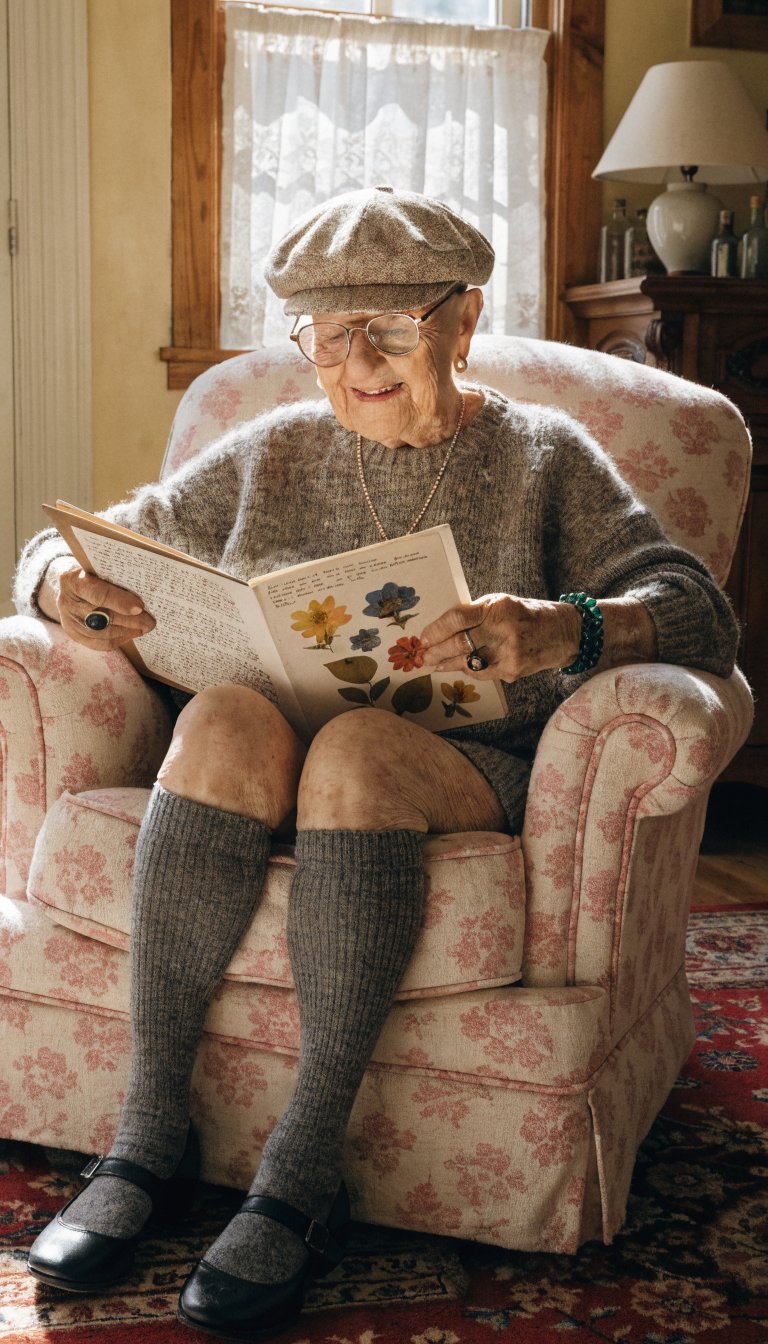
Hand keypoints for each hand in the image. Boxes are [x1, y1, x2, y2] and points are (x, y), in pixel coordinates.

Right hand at [54, 564, 155, 650]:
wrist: (71, 581)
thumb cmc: (91, 571)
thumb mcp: (99, 566)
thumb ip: (115, 577)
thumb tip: (145, 591)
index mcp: (73, 579)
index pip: (98, 593)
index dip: (120, 601)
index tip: (140, 607)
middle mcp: (66, 601)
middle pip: (102, 616)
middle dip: (130, 620)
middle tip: (150, 621)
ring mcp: (68, 619)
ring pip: (101, 633)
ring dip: (126, 632)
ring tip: (144, 628)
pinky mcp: (72, 633)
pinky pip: (97, 643)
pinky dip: (117, 640)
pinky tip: (130, 634)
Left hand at [420, 593, 580, 682]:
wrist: (563, 633)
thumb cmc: (527, 615)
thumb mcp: (502, 604)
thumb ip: (475, 614)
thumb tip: (442, 627)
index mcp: (498, 607)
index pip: (458, 618)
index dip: (437, 629)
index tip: (424, 636)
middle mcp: (503, 630)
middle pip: (459, 644)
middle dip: (436, 651)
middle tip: (423, 655)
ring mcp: (509, 653)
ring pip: (467, 662)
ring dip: (446, 664)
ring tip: (433, 664)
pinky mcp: (512, 671)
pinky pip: (481, 673)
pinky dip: (466, 670)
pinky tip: (455, 668)